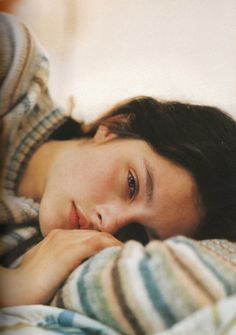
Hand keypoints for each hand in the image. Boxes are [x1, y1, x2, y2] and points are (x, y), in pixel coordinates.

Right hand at [0, 229, 121, 305]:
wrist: (18, 287)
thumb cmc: (30, 281)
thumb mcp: (44, 264)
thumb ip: (58, 259)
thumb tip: (73, 264)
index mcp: (55, 236)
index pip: (85, 234)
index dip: (100, 241)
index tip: (112, 249)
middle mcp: (62, 234)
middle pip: (93, 233)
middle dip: (110, 241)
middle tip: (124, 250)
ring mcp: (66, 240)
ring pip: (98, 236)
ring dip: (114, 243)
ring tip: (127, 251)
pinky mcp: (70, 249)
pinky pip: (98, 242)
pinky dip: (111, 246)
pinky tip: (120, 252)